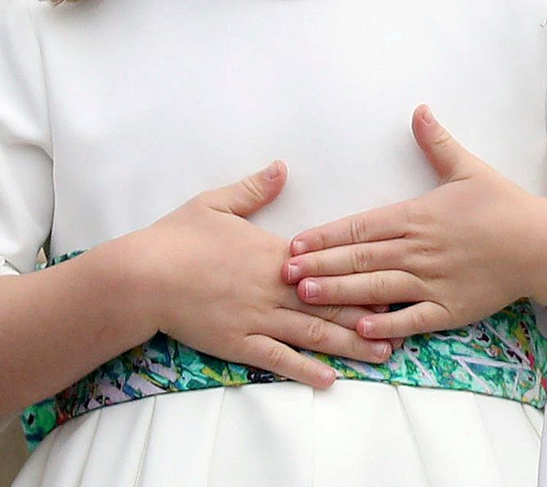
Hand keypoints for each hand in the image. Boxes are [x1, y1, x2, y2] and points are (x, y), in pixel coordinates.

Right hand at [129, 161, 393, 388]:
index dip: (362, 272)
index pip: (330, 264)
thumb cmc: (178, 237)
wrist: (141, 276)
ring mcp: (257, 318)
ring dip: (349, 344)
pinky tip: (328, 379)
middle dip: (369, 314)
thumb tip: (282, 167)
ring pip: (312, 334)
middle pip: (330, 302)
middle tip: (405, 323)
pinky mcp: (237, 343)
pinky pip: (277, 359)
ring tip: (382, 353)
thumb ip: (255, 188)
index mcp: (275, 253)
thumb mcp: (218, 203)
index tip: (394, 276)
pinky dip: (305, 370)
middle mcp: (274, 288)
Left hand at [283, 107, 546, 340]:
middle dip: (319, 265)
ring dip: (339, 292)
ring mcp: (432, 282)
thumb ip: (437, 142)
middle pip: (360, 258)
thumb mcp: (468, 168)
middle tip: (283, 273)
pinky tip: (360, 329)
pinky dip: (385, 325)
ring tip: (306, 296)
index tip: (296, 242)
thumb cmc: (502, 204)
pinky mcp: (448, 309)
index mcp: (417, 216)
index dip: (326, 235)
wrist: (537, 243)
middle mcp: (418, 250)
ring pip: (376, 288)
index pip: (361, 226)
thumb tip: (418, 109)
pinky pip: (411, 320)